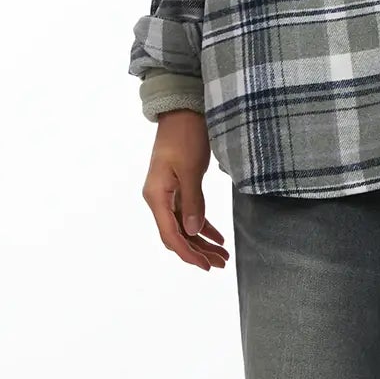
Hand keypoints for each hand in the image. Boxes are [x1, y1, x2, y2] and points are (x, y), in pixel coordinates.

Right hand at [143, 110, 229, 270]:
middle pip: (176, 235)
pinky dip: (203, 226)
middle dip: (198, 251)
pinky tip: (218, 237)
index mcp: (156, 196)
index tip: (206, 266)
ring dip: (202, 242)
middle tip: (221, 264)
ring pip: (183, 227)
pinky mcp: (178, 188)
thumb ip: (193, 202)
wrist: (182, 112)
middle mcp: (158, 199)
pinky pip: (188, 214)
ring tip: (223, 255)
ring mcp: (167, 194)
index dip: (188, 253)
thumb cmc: (185, 137)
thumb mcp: (191, 170)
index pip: (171, 234)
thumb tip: (194, 231)